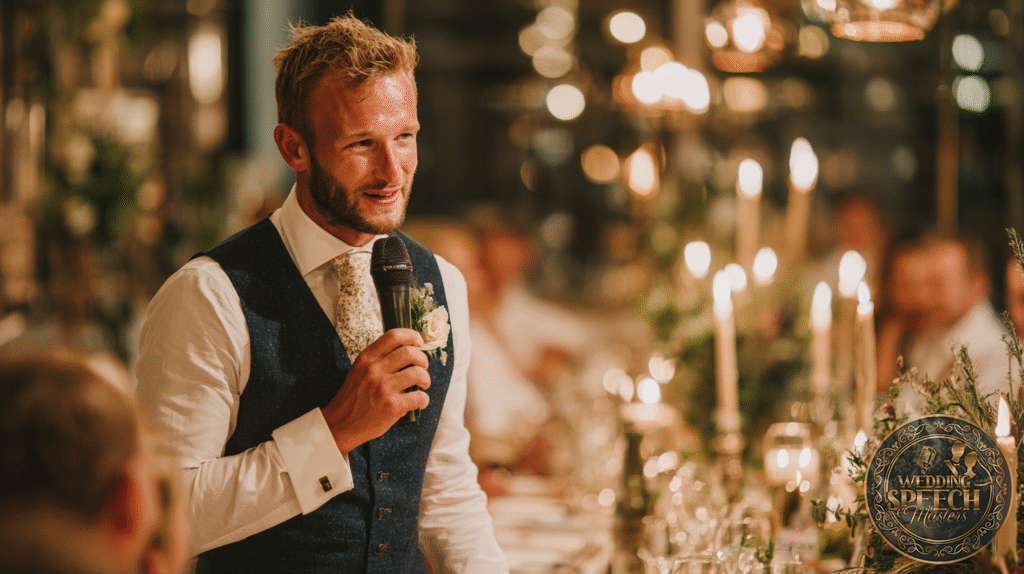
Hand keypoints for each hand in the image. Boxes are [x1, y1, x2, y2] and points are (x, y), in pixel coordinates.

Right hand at [321, 329, 429, 453]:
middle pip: (411, 353)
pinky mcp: (392, 406)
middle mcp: (375, 370)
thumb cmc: (353, 397)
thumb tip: (409, 351)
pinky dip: (423, 400)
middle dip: (423, 360)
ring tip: (422, 386)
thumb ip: (379, 359)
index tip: (419, 342)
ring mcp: (383, 388)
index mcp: (367, 358)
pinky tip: (418, 402)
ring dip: (425, 379)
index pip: (394, 336)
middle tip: (422, 368)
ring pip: (418, 373)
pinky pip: (419, 397)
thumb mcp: (359, 370)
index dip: (412, 336)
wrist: (340, 423)